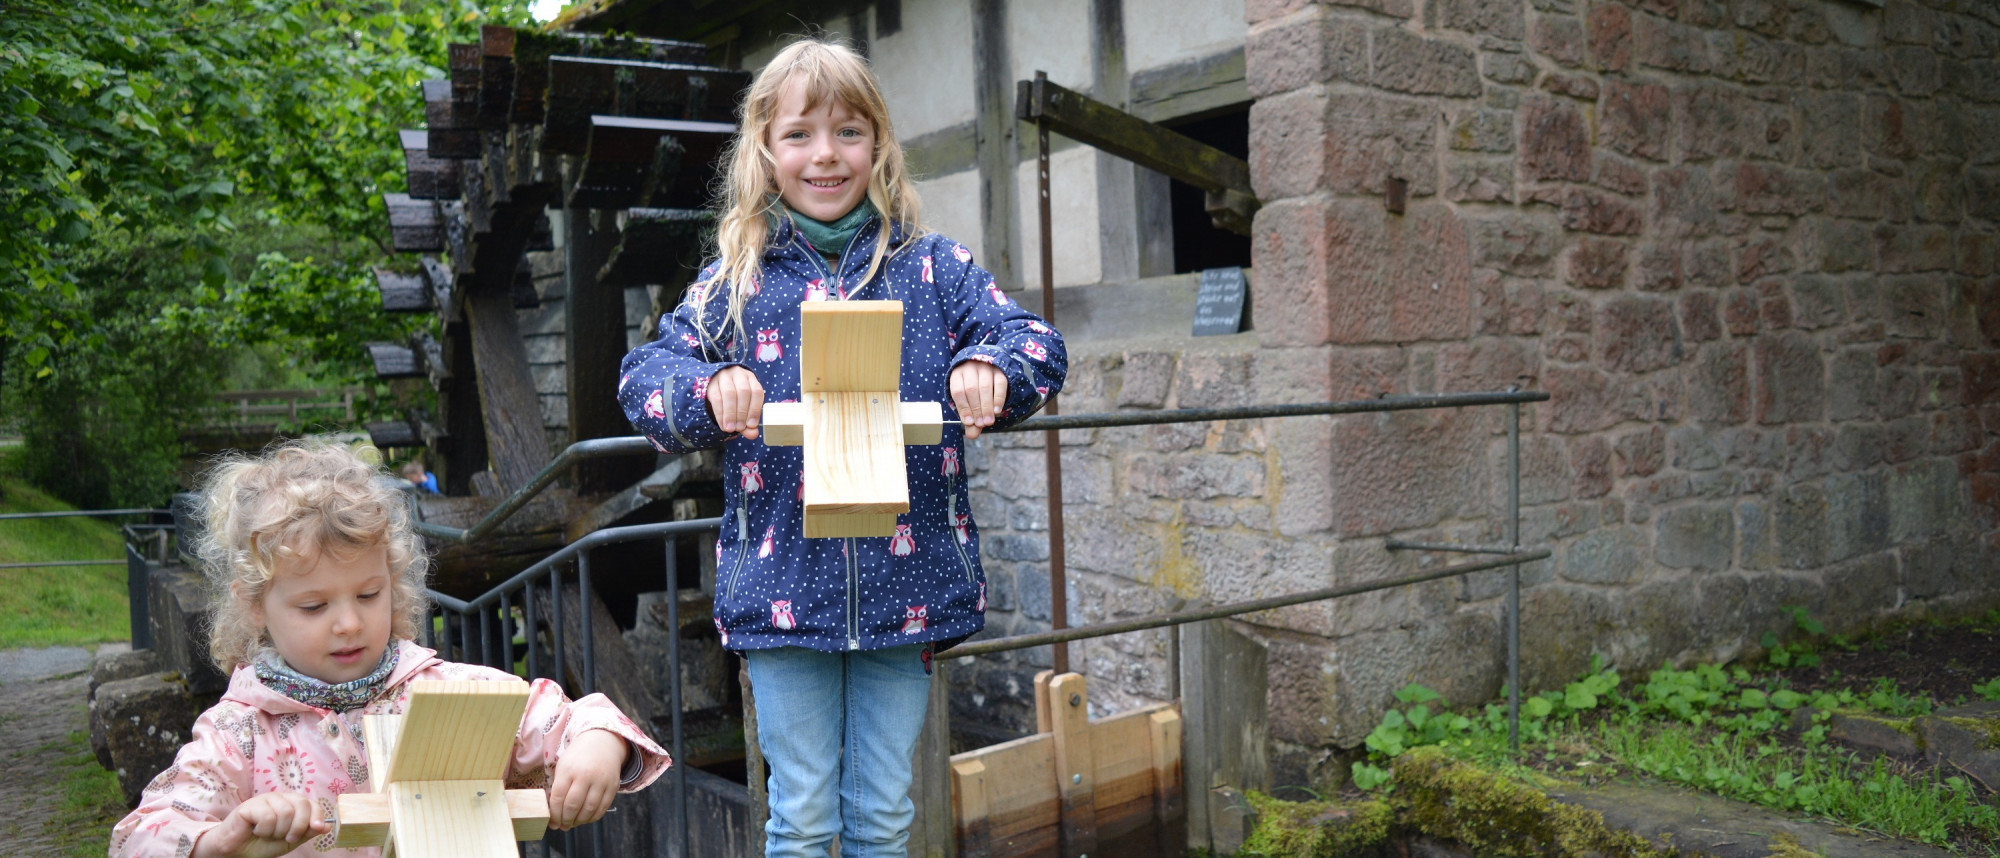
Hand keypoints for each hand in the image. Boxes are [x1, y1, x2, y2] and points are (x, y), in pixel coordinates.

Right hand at [193, 792, 326, 857]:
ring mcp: (264, 799)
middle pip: (301, 805)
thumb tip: (328, 826)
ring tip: (267, 834)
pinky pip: (268, 816)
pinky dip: (264, 830)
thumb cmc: (262, 844)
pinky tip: (256, 831)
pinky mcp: (250, 805)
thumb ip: (307, 832)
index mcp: (292, 804)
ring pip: (285, 812)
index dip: (317, 816)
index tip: (317, 828)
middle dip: (298, 827)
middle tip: (287, 838)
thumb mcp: (290, 841)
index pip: (312, 804)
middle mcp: (280, 798)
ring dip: (278, 831)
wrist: (237, 852)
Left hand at [548, 729, 627, 830]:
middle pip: (573, 805)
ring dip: (579, 821)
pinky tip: (586, 818)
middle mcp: (586, 775)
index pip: (559, 797)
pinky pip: (602, 808)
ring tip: (573, 823)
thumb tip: (554, 814)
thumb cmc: (578, 757)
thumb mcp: (563, 766)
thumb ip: (558, 788)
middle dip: (565, 820)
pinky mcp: (613, 786)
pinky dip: (593, 817)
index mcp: (569, 769)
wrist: (603, 742)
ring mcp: (601, 781)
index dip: (554, 814)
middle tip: (562, 826)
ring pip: (589, 809)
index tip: (552, 822)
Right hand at [706, 366, 764, 439]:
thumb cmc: (733, 400)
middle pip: (743, 392)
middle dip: (742, 412)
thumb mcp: (743, 410)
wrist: (713, 387)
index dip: (755, 409)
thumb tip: (753, 434)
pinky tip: (722, 424)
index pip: (757, 392)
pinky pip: (716, 398)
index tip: (751, 425)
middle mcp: (738, 374)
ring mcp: (724, 376)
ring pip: (730, 393)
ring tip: (730, 428)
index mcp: (751, 379)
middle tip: (739, 428)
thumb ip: (748, 423)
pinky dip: (720, 413)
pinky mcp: (710, 383)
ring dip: (731, 414)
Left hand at [950, 360, 1007, 439]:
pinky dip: (998, 398)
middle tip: (981, 424)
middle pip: (971, 389)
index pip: (958, 391)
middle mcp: (970, 368)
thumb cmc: (975, 390)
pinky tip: (997, 411)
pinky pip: (999, 383)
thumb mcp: (969, 402)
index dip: (963, 408)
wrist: (989, 370)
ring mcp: (986, 367)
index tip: (969, 422)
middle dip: (976, 409)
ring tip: (988, 421)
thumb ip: (971, 418)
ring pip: (985, 386)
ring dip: (986, 406)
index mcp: (957, 374)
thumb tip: (972, 435)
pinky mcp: (1000, 369)